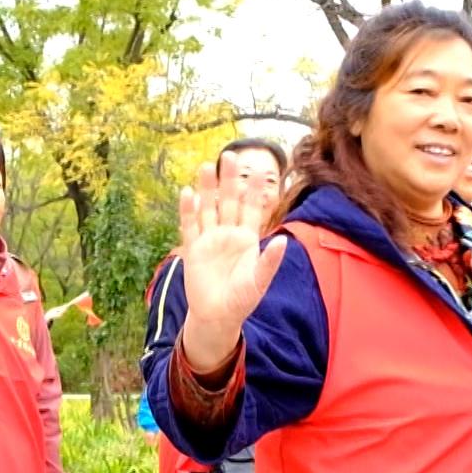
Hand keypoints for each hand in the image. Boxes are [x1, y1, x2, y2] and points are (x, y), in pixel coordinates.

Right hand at [176, 154, 288, 369]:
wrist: (217, 316)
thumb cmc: (242, 300)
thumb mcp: (259, 281)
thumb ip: (270, 261)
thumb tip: (283, 240)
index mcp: (247, 238)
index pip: (252, 208)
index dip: (254, 190)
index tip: (259, 170)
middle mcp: (228, 234)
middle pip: (228, 200)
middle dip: (229, 179)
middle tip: (230, 155)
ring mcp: (209, 239)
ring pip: (208, 208)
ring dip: (207, 189)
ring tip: (206, 166)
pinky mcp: (193, 248)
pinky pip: (190, 225)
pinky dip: (188, 210)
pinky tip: (187, 193)